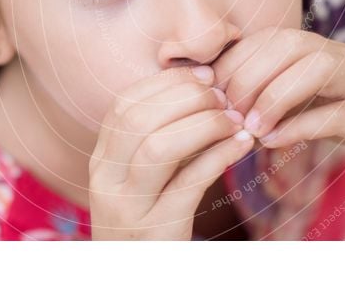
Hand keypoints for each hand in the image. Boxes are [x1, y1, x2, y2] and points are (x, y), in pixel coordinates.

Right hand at [88, 66, 254, 239]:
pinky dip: (219, 156)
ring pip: (159, 147)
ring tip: (235, 120)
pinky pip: (189, 183)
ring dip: (204, 125)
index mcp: (101, 159)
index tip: (205, 75)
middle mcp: (105, 179)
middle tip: (224, 97)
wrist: (137, 278)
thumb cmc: (150, 220)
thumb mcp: (142, 178)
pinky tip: (242, 144)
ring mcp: (127, 206)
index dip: (167, 82)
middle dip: (187, 98)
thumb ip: (161, 137)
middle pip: (139, 119)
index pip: (124, 103)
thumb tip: (203, 86)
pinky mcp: (156, 230)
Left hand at [211, 26, 344, 169]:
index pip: (265, 41)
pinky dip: (304, 126)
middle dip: (245, 76)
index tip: (206, 94)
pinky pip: (339, 113)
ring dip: (274, 95)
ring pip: (313, 68)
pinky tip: (276, 142)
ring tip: (248, 128)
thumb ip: (286, 100)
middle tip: (223, 112)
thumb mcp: (324, 99)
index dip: (230, 63)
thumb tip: (237, 117)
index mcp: (319, 49)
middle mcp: (339, 56)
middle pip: (283, 46)